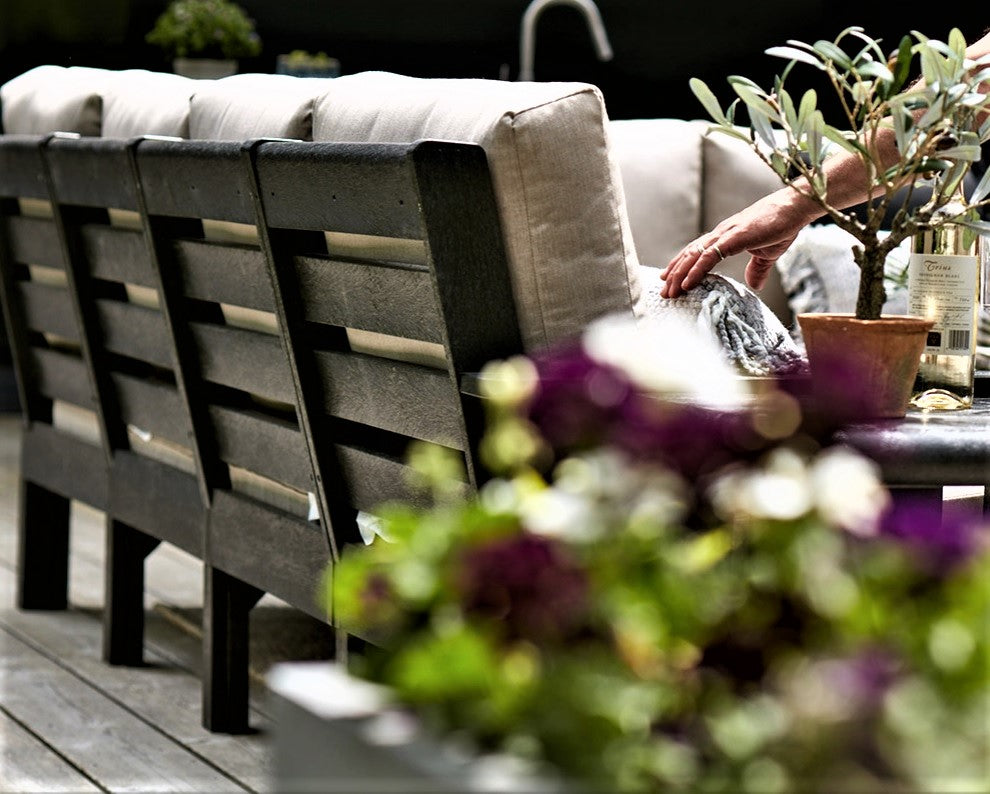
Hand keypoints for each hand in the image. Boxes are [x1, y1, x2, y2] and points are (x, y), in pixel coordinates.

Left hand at [660, 188, 818, 297]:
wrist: (795, 207)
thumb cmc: (782, 225)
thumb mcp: (767, 254)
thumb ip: (757, 269)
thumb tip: (754, 286)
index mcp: (725, 237)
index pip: (696, 252)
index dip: (682, 266)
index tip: (670, 280)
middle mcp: (720, 234)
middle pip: (690, 255)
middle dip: (675, 275)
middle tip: (664, 293)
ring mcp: (726, 234)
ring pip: (695, 256)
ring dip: (680, 275)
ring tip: (670, 292)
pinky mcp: (734, 237)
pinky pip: (710, 256)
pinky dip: (696, 270)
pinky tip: (687, 283)